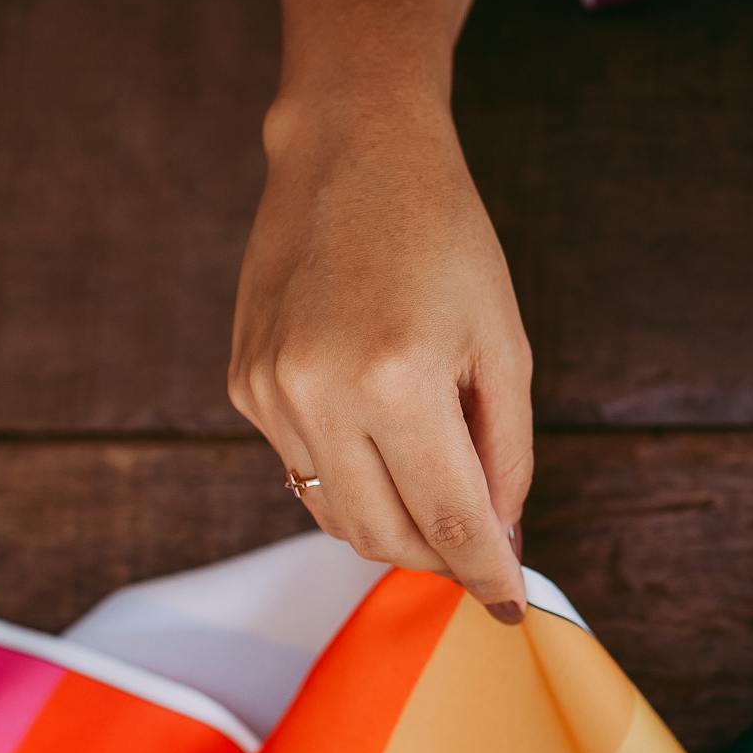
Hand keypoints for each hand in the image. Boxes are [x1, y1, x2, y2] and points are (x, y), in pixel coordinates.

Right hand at [229, 101, 532, 621]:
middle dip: (439, 558)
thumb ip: (506, 453)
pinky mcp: (243, 383)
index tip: (509, 602)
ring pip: (336, 515)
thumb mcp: (504, 344)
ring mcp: (270, 391)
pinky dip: (351, 478)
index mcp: (399, 378)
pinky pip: (302, 470)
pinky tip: (380, 437)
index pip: (450, 520)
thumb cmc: (444, 238)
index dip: (485, 573)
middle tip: (478, 547)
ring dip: (393, 526)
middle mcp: (320, 392)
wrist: (350, 151)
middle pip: (384, 537)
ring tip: (435, 491)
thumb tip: (499, 538)